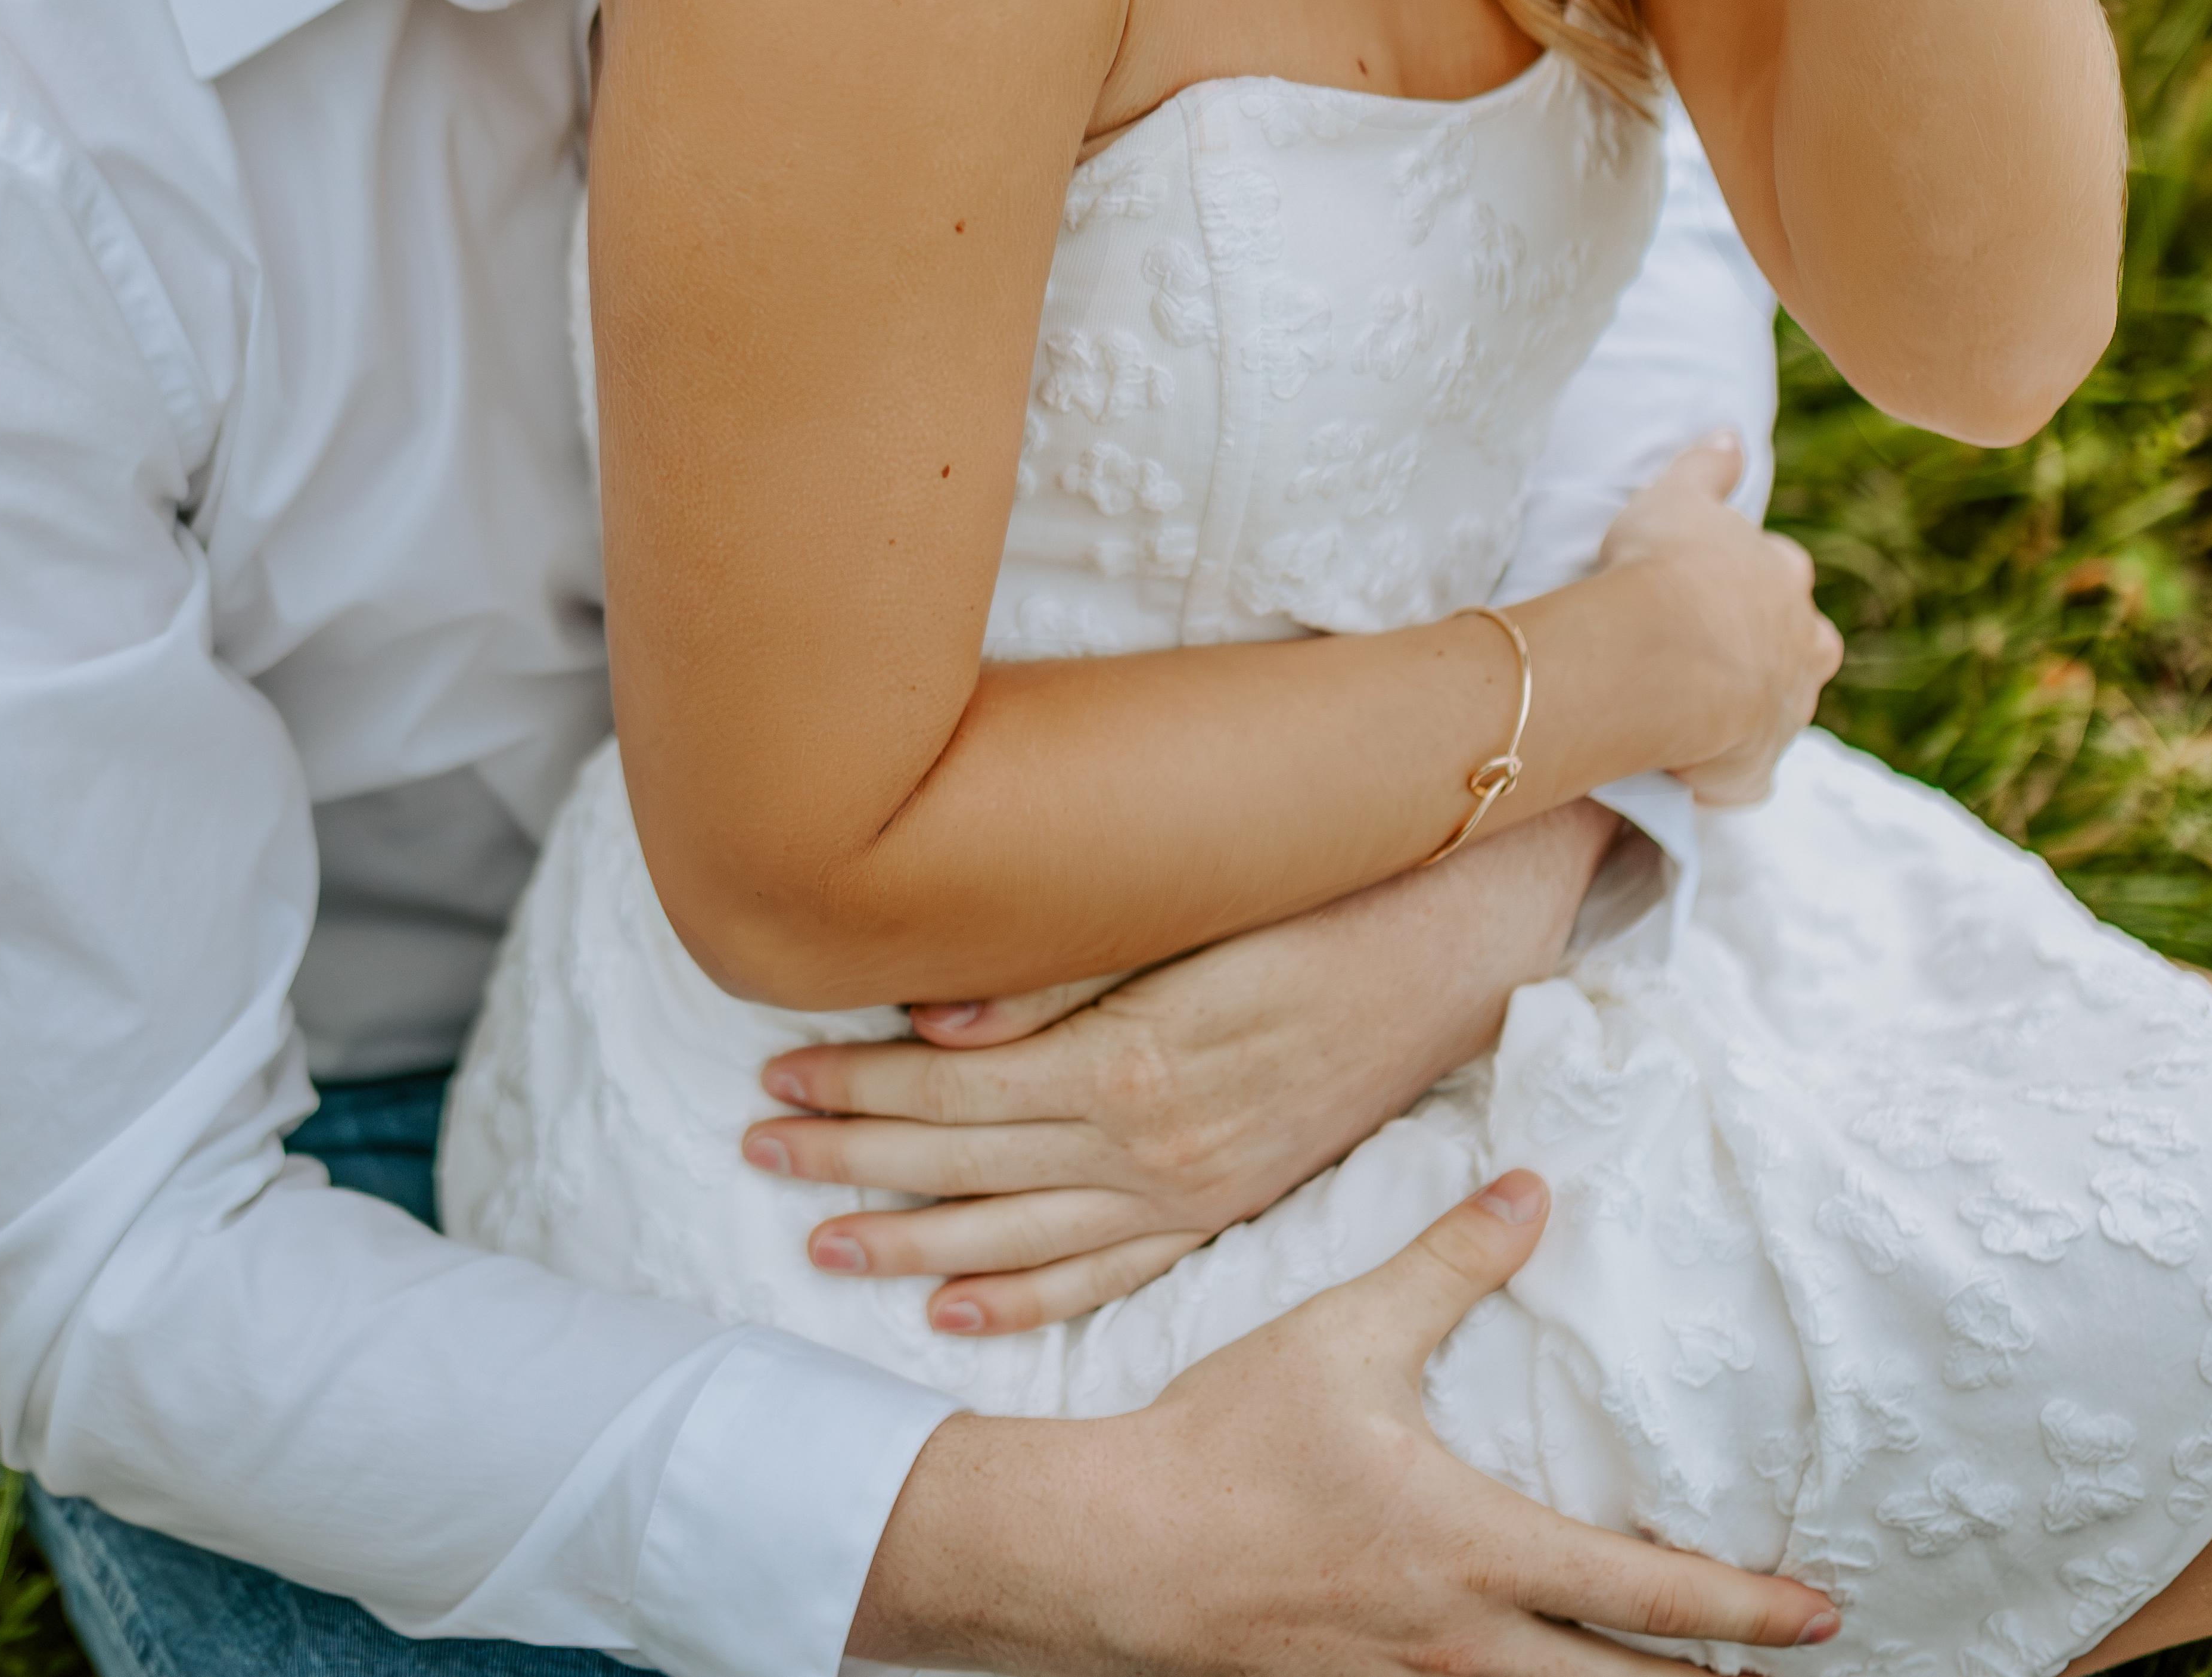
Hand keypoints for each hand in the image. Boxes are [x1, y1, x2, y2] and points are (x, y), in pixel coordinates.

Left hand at [743, 801, 1619, 1330]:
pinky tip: (955, 1310)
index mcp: (1130, 1059)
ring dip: (909, 1239)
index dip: (856, 1083)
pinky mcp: (1224, 1204)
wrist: (1456, 945)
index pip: (952, 1086)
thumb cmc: (1323, 900)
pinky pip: (1107, 1275)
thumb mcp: (1193, 918)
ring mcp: (1190, 1188)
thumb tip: (935, 1010)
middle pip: (964, 1164)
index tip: (775, 1074)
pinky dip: (1026, 1299)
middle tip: (756, 1152)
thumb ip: (1062, 974)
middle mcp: (1150, 1144)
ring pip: (1017, 1234)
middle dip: (851, 1160)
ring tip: (819, 1243)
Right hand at [849, 1173, 1841, 1672]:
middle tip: (1772, 1669)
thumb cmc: (1231, 1439)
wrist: (1122, 1551)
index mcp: (1473, 1548)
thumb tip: (1530, 1191)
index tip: (1822, 1614)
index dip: (1746, 1612)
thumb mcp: (1345, 1334)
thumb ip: (1447, 1265)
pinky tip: (1533, 1675)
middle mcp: (1463, 1642)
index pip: (1645, 1596)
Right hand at [1599, 435, 1841, 805]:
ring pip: (1779, 710)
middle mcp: (1804, 645)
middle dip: (1767, 651)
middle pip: (1801, 648)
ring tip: (1690, 709)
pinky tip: (1689, 767)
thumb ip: (1707, 466)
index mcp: (1786, 580)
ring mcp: (1787, 712)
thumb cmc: (1665, 567)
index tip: (1708, 589)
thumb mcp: (1676, 496)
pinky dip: (1724, 772)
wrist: (1662, 656)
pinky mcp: (1758, 768)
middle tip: (1705, 653)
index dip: (1746, 585)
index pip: (1782, 577)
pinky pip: (1745, 774)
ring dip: (1748, 710)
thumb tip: (1732, 431)